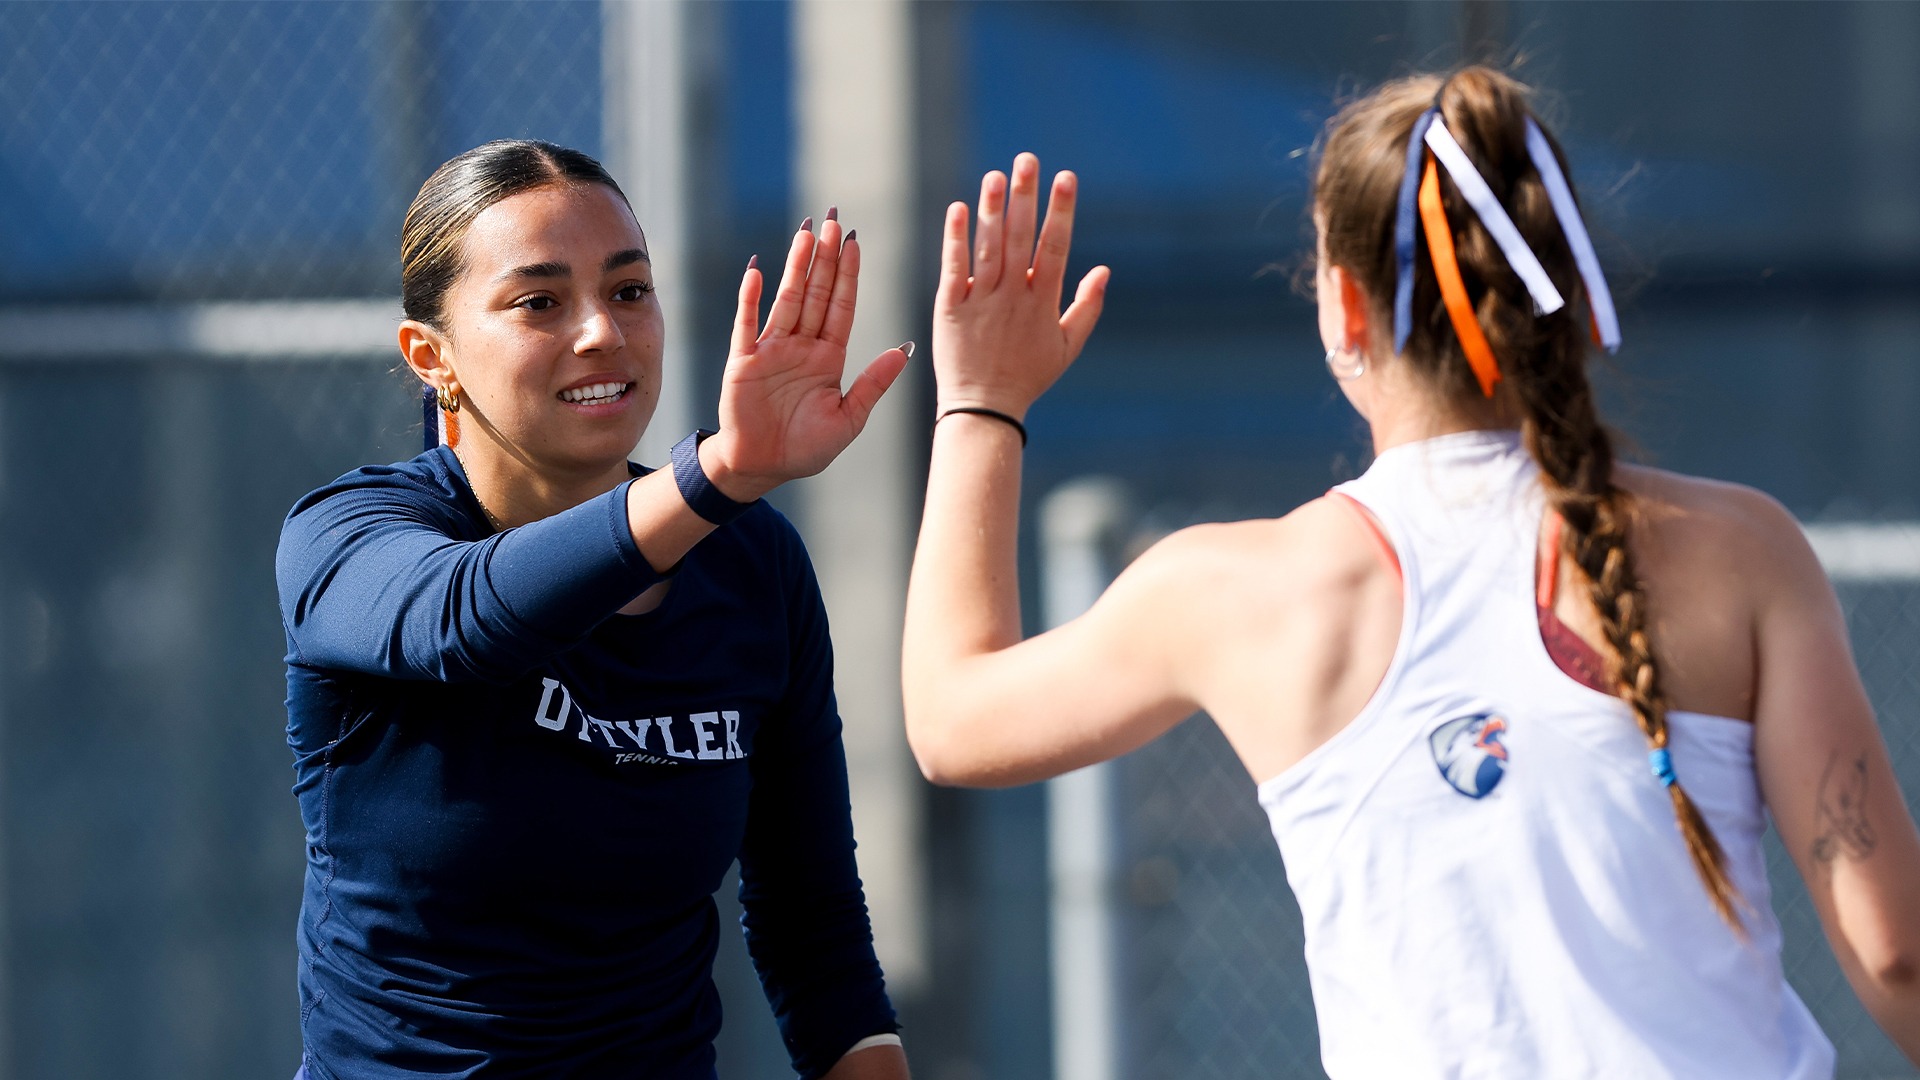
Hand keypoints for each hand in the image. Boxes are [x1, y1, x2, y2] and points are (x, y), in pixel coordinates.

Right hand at [703, 215, 910, 499]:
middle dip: (825, 258)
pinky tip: (759, 271)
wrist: (763, 468)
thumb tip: (904, 350)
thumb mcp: (849, 419)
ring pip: (787, 300)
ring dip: (795, 267)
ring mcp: (771, 350)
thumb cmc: (806, 448)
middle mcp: (801, 346)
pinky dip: (751, 299)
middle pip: (815, 293)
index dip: (848, 275)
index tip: (855, 242)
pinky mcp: (742, 361)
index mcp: (829, 357)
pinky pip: (747, 324)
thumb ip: (873, 384)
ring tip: (805, 233)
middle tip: (833, 221)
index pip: (841, 307)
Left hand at [932, 153, 1108, 420]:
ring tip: (995, 175)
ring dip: (992, 209)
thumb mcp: (1068, 347)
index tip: (1066, 178)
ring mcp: (982, 302)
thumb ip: (1087, 307)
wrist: (983, 409)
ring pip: (989, 248)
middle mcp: (1013, 298)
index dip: (1061, 211)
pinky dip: (956, 238)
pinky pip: (954, 268)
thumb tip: (1105, 269)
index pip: (1056, 248)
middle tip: (1028, 159)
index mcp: (1043, 303)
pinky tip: (959, 209)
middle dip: (1026, 197)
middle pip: (1021, 239)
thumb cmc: (1028, 376)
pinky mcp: (951, 309)